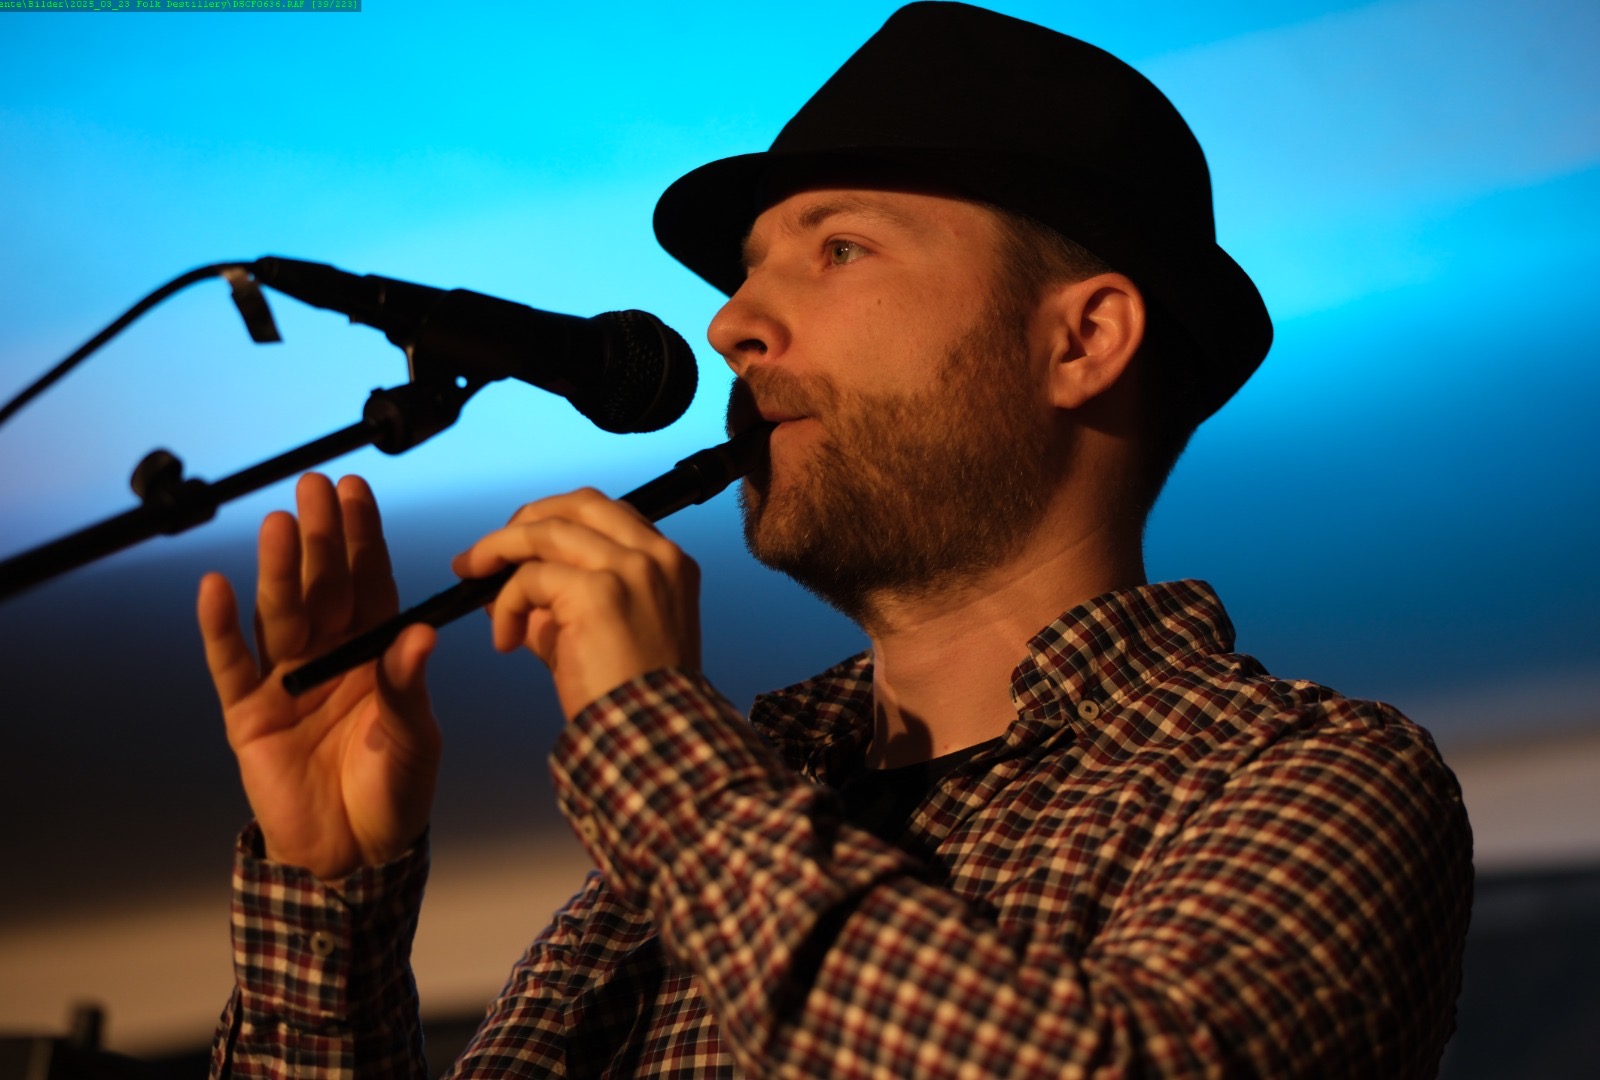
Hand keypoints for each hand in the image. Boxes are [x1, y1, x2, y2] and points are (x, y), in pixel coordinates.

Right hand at [197, 474, 440, 881]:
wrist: (355, 854)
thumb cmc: (396, 791)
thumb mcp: (414, 738)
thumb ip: (408, 687)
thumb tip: (419, 635)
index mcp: (377, 652)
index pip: (369, 583)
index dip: (362, 537)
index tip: (357, 490)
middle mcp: (330, 656)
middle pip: (322, 587)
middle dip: (320, 538)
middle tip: (313, 486)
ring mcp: (286, 681)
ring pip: (280, 615)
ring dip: (277, 571)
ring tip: (278, 525)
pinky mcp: (249, 714)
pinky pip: (231, 664)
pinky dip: (220, 628)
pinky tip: (215, 588)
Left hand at [451, 488, 700, 720]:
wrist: (651, 737)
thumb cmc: (630, 694)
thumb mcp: (604, 628)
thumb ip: (562, 597)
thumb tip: (502, 581)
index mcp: (669, 561)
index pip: (606, 512)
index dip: (555, 519)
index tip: (521, 544)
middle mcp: (655, 555)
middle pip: (578, 503)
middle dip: (524, 521)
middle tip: (485, 554)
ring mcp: (629, 569)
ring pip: (546, 532)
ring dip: (497, 551)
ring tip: (471, 578)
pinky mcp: (598, 592)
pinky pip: (531, 578)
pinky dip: (506, 604)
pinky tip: (505, 640)